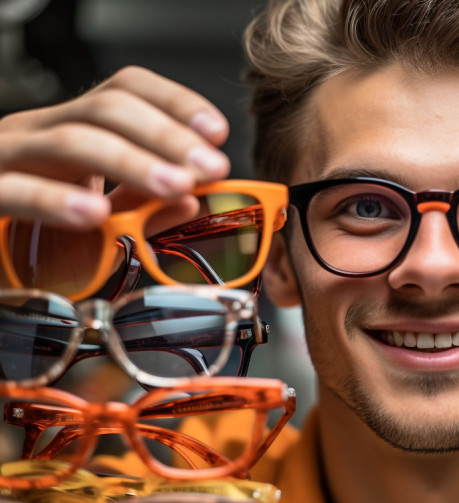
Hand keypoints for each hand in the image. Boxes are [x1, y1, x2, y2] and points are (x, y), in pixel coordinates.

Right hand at [0, 66, 230, 228]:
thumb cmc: (32, 236)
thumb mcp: (98, 218)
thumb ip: (140, 208)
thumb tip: (192, 200)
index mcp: (70, 129)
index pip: (125, 90)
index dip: (176, 103)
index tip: (217, 132)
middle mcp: (37, 132)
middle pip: (107, 109)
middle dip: (168, 137)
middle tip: (211, 168)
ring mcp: (5, 158)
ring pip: (70, 141)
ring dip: (132, 162)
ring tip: (176, 186)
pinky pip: (16, 191)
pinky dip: (57, 202)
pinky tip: (95, 214)